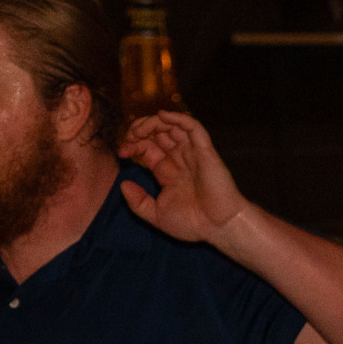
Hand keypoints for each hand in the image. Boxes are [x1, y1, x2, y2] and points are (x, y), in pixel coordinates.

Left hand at [117, 111, 247, 242]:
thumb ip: (138, 203)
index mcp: (168, 171)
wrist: (221, 227)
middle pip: (157, 132)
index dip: (132, 145)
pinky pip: (193, 127)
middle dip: (139, 129)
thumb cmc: (194, 224)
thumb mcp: (157, 216)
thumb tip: (123, 184)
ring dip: (153, 121)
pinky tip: (162, 115)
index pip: (147, 147)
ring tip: (139, 130)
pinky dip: (178, 117)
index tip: (122, 152)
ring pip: (172, 125)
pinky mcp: (205, 151)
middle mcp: (179, 159)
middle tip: (129, 137)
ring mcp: (192, 154)